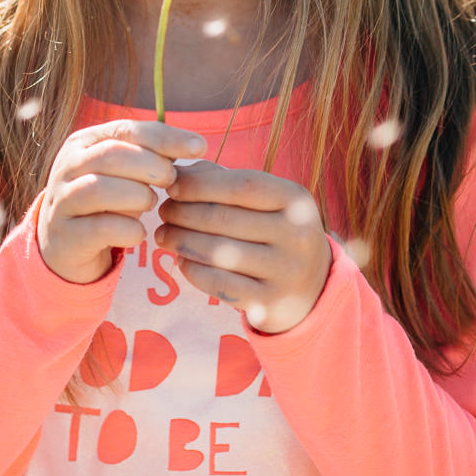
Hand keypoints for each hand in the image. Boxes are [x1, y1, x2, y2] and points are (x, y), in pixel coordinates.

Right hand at [38, 120, 206, 284]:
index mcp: (84, 142)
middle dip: (152, 167)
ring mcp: (61, 200)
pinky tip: (139, 233)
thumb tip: (194, 145)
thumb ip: (151, 155)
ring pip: (100, 189)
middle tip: (171, 181)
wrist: (65, 244)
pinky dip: (129, 230)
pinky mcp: (65, 235)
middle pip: (112, 155)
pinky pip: (101, 228)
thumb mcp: (125, 172)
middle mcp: (67, 166)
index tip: (200, 147)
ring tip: (151, 203)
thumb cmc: (106, 201)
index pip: (128, 129)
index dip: (167, 137)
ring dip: (138, 197)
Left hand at [155, 160, 332, 333]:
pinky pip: (219, 283)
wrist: (313, 287)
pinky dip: (193, 270)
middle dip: (183, 213)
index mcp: (296, 200)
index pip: (242, 185)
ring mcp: (285, 271)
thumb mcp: (268, 201)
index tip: (171, 185)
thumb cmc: (276, 231)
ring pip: (219, 252)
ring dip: (181, 240)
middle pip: (225, 219)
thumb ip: (226, 180)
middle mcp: (296, 234)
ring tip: (163, 234)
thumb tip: (181, 172)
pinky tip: (181, 260)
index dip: (201, 184)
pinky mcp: (269, 303)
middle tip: (163, 211)